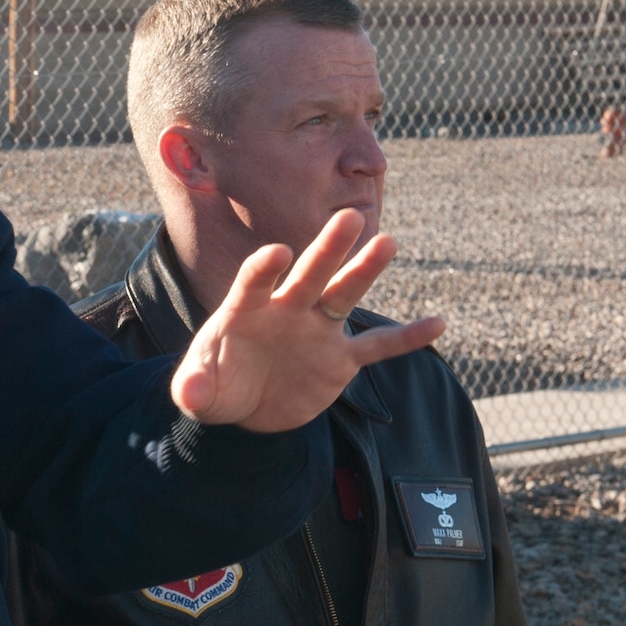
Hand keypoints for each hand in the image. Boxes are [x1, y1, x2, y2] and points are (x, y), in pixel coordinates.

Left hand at [171, 208, 443, 431]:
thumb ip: (192, 387)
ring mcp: (316, 330)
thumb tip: (187, 391)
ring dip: (365, 271)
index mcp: (246, 309)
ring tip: (388, 243)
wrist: (243, 408)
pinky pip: (377, 346)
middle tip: (349, 216)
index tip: (277, 253)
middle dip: (328, 248)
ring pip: (345, 295)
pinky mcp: (339, 360)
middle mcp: (286, 309)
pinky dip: (406, 338)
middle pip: (310, 273)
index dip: (263, 267)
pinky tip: (438, 323)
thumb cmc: (215, 387)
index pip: (255, 280)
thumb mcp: (198, 392)